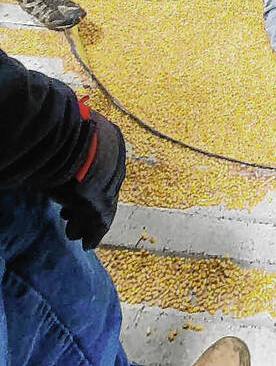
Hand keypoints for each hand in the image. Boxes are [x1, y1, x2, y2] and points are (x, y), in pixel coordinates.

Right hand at [52, 111, 125, 250]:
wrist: (62, 136)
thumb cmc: (63, 128)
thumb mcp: (76, 131)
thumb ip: (79, 142)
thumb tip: (66, 140)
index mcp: (114, 141)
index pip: (107, 168)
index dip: (92, 183)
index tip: (80, 193)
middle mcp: (117, 164)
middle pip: (105, 191)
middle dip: (90, 204)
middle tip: (72, 215)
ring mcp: (108, 184)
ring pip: (100, 210)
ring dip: (85, 221)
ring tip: (73, 230)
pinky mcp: (97, 203)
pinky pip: (96, 224)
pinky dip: (91, 234)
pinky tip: (86, 242)